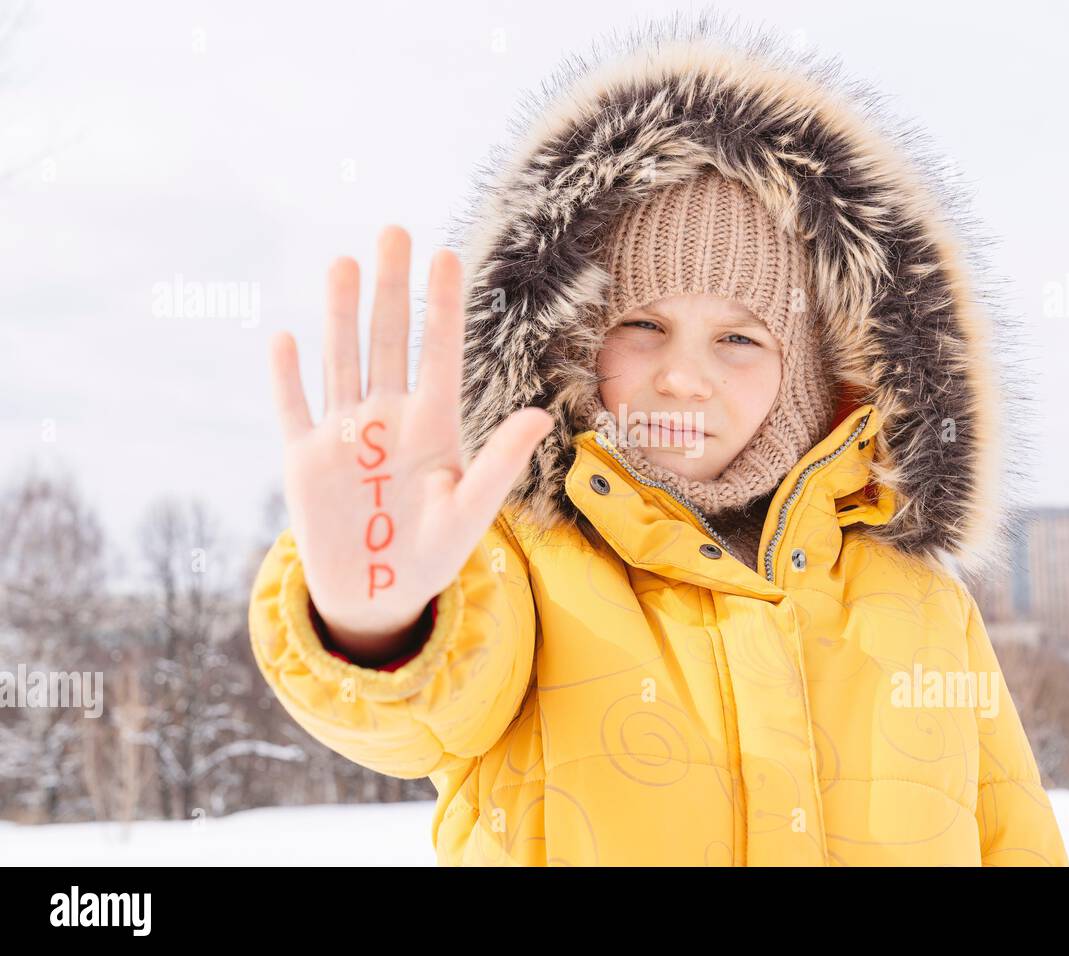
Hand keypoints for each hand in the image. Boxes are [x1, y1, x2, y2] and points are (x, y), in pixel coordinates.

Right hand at [268, 226, 552, 661]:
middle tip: (393, 231)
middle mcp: (388, 418)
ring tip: (344, 262)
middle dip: (392, 288)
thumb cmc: (433, 553)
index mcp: (433, 426)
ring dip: (341, 314)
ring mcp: (344, 435)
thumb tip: (540, 414)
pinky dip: (288, 377)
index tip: (445, 253)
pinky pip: (294, 409)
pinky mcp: (305, 460)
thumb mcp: (471, 512)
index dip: (442, 305)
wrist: (378, 595)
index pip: (440, 353)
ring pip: (342, 360)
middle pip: (390, 341)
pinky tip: (285, 337)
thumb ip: (500, 462)